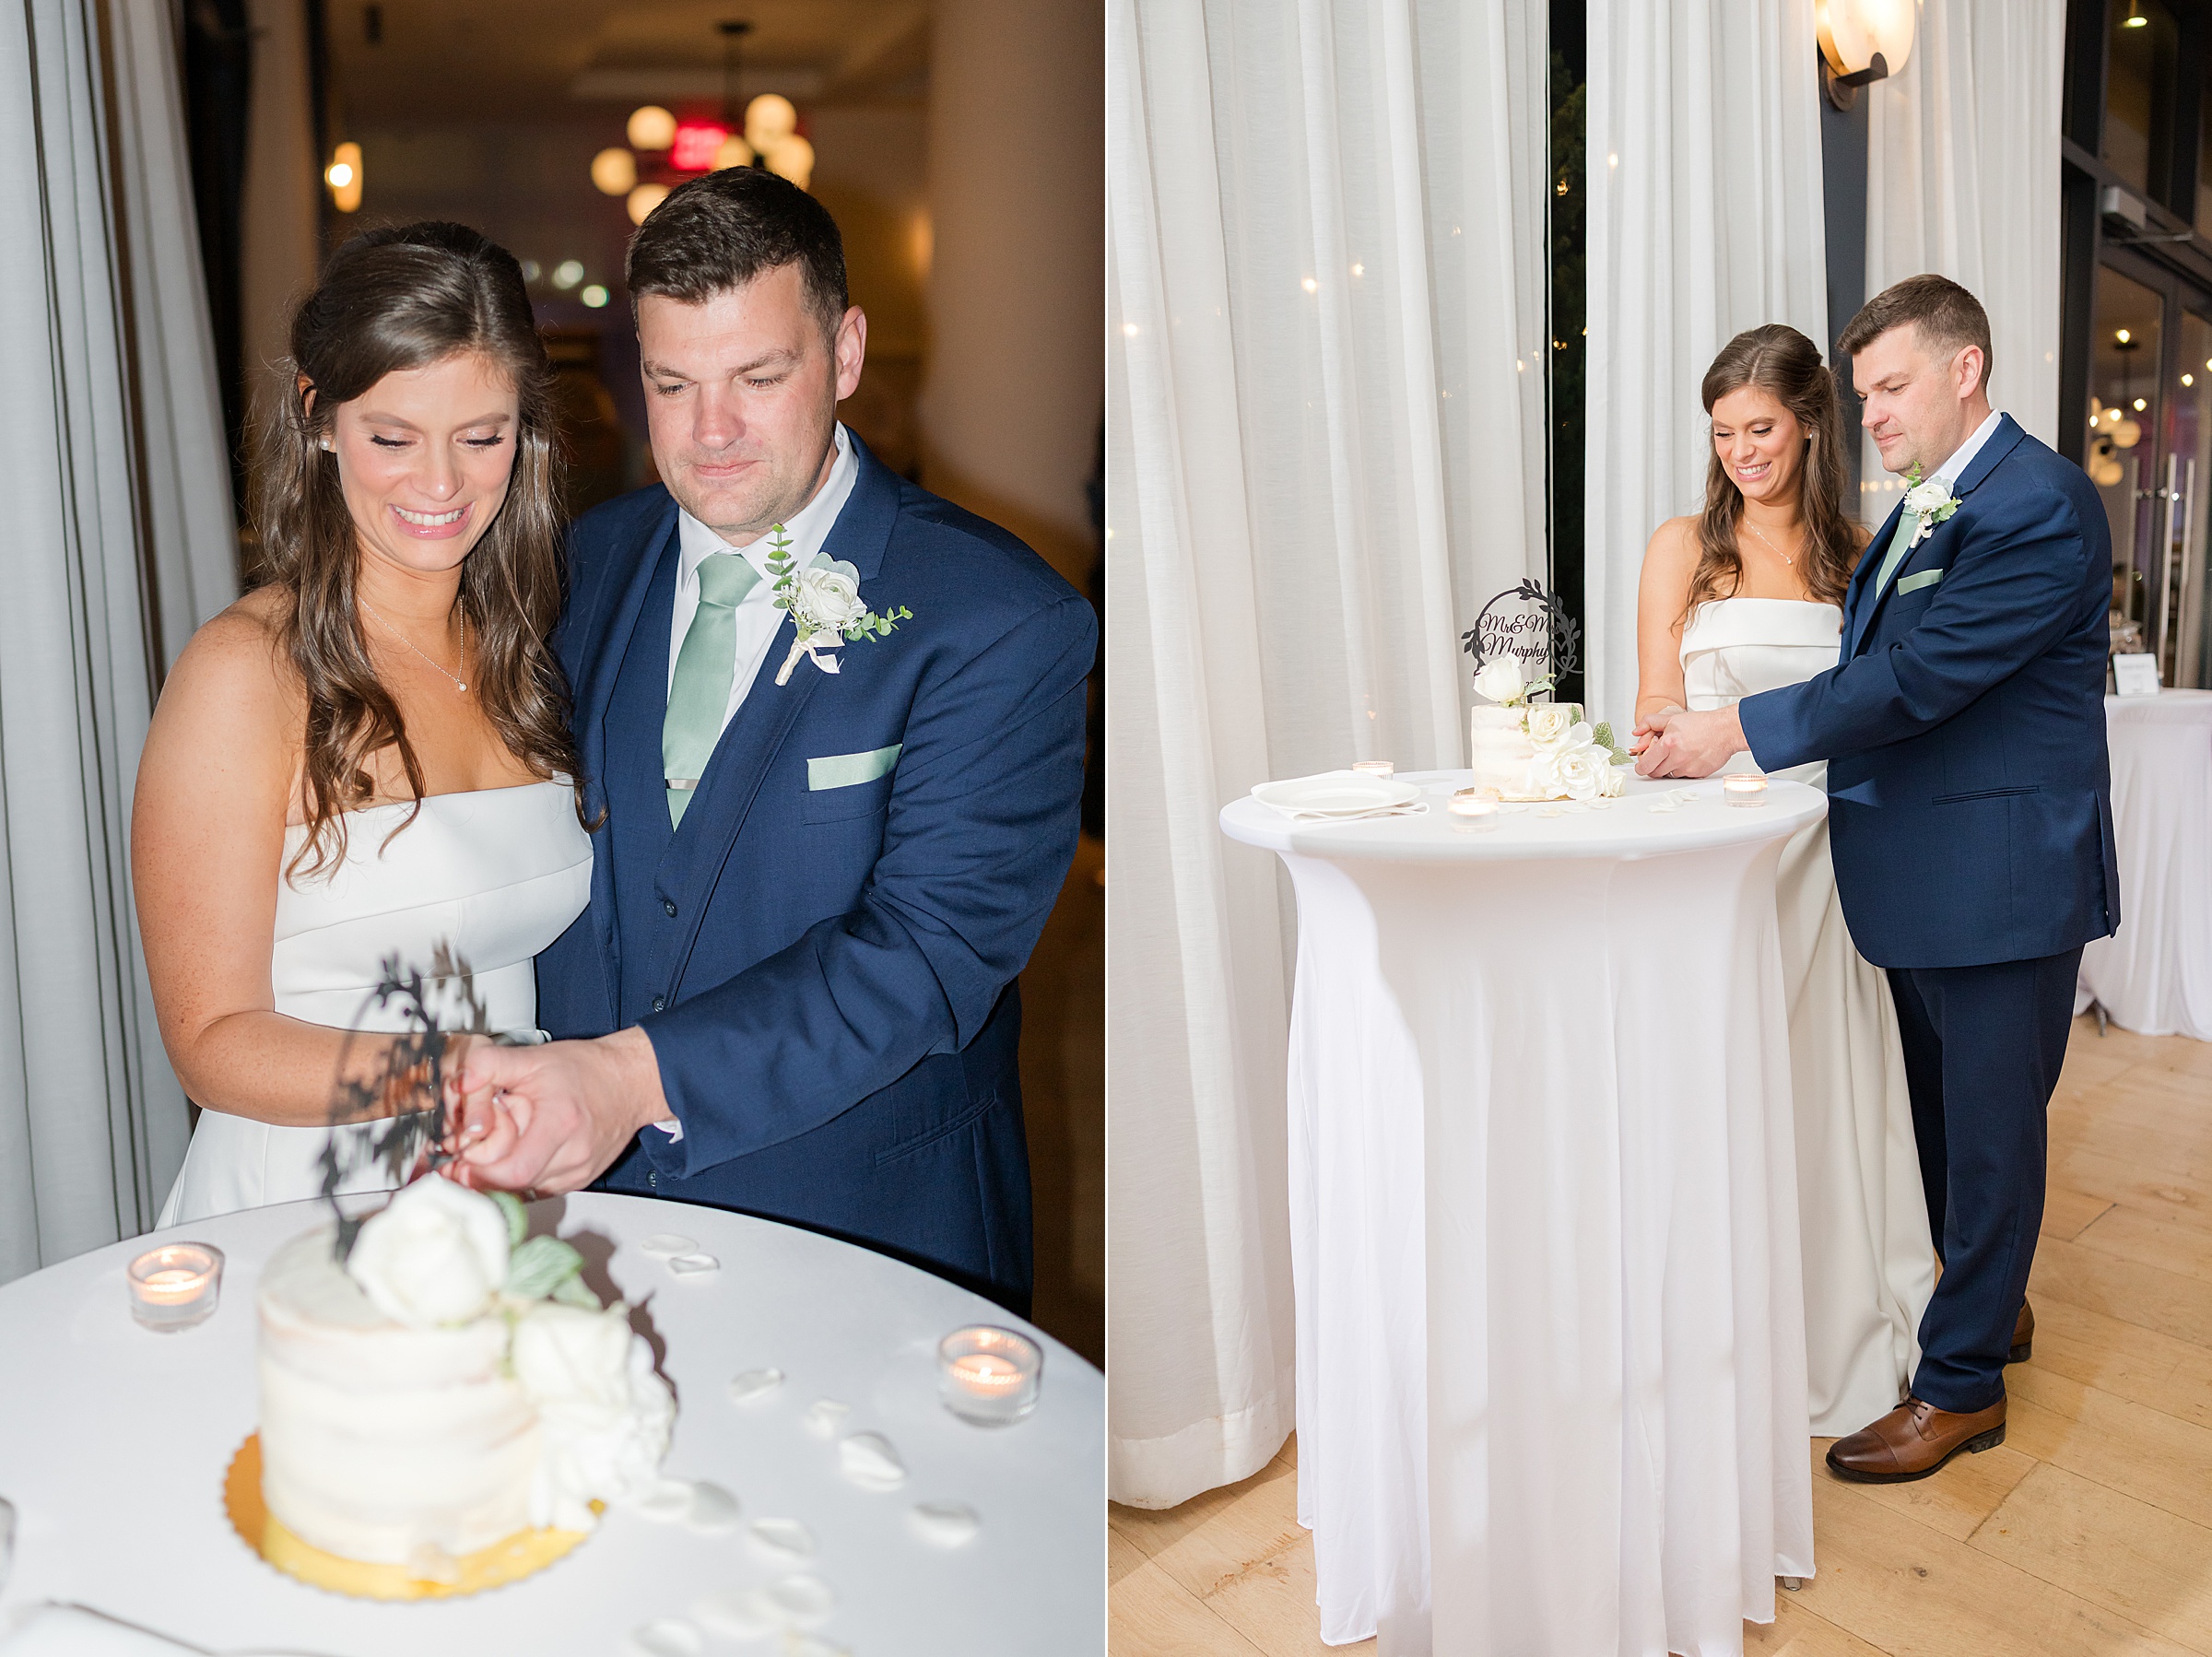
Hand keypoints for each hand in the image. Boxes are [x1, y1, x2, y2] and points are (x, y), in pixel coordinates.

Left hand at [447, 1028, 671, 1196]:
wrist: (630, 1081)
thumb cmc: (587, 1069)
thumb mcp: (533, 1058)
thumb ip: (489, 1066)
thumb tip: (459, 1082)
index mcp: (560, 1124)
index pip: (510, 1172)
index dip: (480, 1164)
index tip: (470, 1145)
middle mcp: (573, 1156)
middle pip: (511, 1186)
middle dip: (487, 1167)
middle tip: (484, 1141)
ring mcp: (577, 1173)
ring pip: (522, 1192)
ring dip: (505, 1172)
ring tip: (513, 1140)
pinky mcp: (578, 1181)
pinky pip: (537, 1189)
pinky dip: (523, 1174)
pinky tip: (527, 1149)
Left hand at [1634, 704, 1745, 777]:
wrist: (1725, 730)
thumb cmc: (1701, 724)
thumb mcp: (1671, 718)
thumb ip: (1649, 723)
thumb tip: (1636, 731)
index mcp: (1668, 744)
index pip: (1645, 765)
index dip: (1641, 766)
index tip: (1642, 763)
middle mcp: (1677, 758)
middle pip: (1655, 773)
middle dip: (1653, 766)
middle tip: (1659, 757)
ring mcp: (1688, 768)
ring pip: (1669, 775)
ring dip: (1668, 768)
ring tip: (1677, 754)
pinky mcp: (1698, 774)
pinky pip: (1683, 776)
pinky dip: (1682, 769)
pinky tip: (1687, 758)